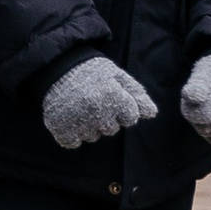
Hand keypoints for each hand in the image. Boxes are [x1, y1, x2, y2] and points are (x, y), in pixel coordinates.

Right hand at [40, 54, 157, 148]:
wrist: (57, 67)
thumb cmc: (91, 71)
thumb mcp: (116, 75)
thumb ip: (135, 94)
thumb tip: (153, 113)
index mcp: (113, 96)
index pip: (131, 117)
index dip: (123, 108)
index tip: (112, 97)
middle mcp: (97, 112)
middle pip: (112, 129)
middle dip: (107, 117)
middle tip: (94, 99)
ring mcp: (79, 123)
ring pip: (94, 136)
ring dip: (90, 124)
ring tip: (80, 105)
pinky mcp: (62, 130)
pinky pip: (75, 142)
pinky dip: (73, 133)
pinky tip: (70, 116)